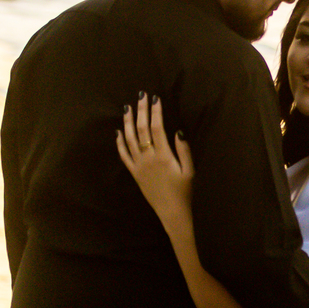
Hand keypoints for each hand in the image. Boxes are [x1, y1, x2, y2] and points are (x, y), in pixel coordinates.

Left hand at [116, 94, 194, 228]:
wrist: (171, 212)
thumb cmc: (184, 192)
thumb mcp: (190, 171)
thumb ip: (184, 151)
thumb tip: (178, 132)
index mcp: (163, 156)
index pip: (157, 128)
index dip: (155, 112)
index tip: (155, 99)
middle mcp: (148, 158)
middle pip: (141, 129)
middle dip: (141, 111)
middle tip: (140, 96)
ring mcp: (138, 165)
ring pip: (129, 139)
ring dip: (127, 122)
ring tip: (127, 108)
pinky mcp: (134, 172)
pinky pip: (123, 155)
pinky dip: (120, 142)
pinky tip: (118, 132)